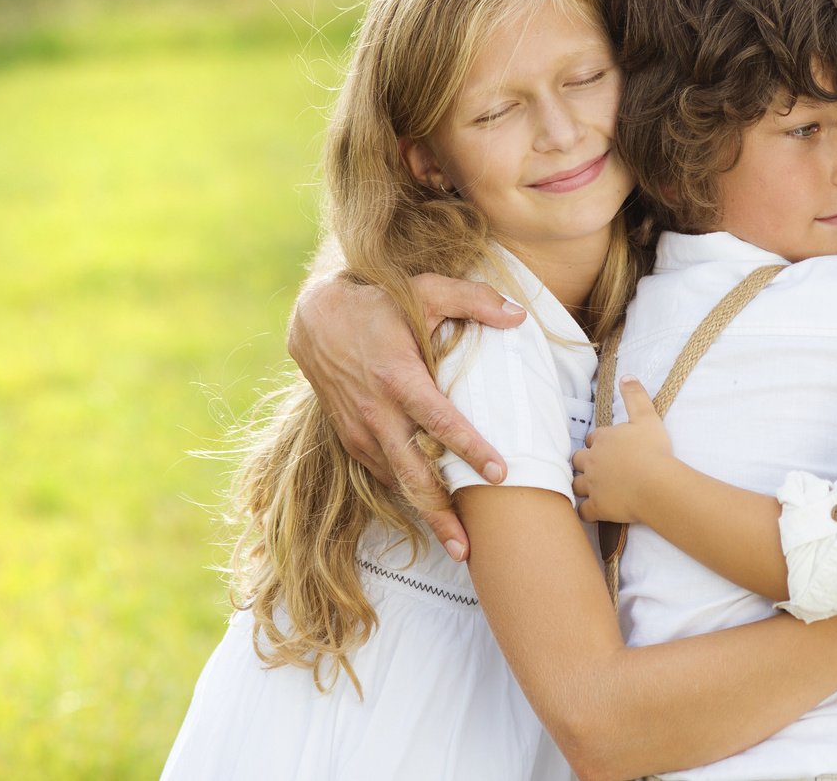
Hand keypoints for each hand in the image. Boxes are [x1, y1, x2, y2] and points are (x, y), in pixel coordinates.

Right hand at [287, 267, 527, 558]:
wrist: (317, 318)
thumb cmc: (379, 303)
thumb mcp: (425, 289)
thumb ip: (474, 300)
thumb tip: (519, 314)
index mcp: (398, 377)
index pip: (440, 421)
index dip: (470, 449)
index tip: (500, 473)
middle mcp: (377, 411)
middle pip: (413, 474)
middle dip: (441, 514)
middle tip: (469, 548)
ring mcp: (360, 430)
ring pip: (397, 482)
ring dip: (426, 513)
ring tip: (456, 542)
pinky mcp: (351, 438)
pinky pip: (383, 473)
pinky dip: (407, 493)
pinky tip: (431, 510)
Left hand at [571, 376, 673, 524]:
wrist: (656, 484)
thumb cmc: (653, 450)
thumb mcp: (647, 417)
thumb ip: (635, 396)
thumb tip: (625, 376)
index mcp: (604, 439)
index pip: (593, 438)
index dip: (599, 443)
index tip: (607, 447)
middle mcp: (593, 461)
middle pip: (579, 460)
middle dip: (584, 462)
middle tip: (595, 467)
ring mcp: (593, 485)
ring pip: (576, 484)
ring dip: (580, 486)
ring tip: (589, 488)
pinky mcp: (598, 507)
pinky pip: (583, 511)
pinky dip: (585, 511)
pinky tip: (589, 512)